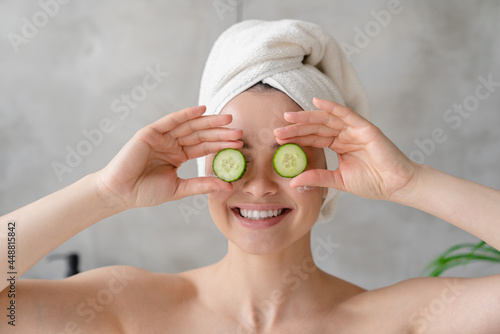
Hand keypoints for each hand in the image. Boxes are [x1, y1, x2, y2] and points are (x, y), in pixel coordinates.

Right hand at [95, 106, 242, 208]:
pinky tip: (202, 109)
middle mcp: (172, 143)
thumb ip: (202, 185)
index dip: (221, 145)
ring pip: (190, 126)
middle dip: (220, 133)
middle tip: (240, 131)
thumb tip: (228, 186)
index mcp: (178, 155)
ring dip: (209, 122)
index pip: (204, 147)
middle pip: (201, 135)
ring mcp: (162, 136)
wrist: (121, 193)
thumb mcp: (179, 188)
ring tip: (228, 120)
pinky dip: (186, 113)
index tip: (240, 144)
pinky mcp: (151, 132)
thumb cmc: (146, 192)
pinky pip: (171, 120)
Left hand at [273, 98, 417, 200]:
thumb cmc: (372, 182)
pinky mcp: (364, 127)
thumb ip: (317, 177)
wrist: (396, 185)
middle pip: (316, 127)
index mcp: (339, 145)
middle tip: (277, 129)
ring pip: (326, 120)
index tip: (278, 138)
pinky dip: (331, 107)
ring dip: (307, 117)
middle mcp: (344, 135)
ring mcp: (354, 129)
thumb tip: (293, 182)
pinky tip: (316, 102)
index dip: (296, 137)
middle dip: (296, 128)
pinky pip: (345, 114)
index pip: (313, 138)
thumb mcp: (338, 180)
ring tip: (289, 117)